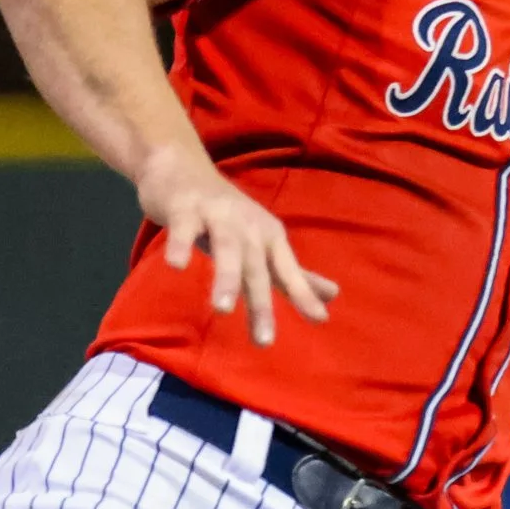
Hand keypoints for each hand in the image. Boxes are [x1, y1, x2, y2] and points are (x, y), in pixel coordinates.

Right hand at [137, 143, 338, 345]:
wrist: (182, 168)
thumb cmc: (225, 215)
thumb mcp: (263, 243)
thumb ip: (293, 273)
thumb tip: (333, 296)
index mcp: (268, 237)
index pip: (288, 270)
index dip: (303, 293)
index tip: (319, 319)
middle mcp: (248, 226)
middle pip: (257, 267)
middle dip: (260, 303)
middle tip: (264, 340)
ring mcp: (216, 215)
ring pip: (226, 248)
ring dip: (227, 277)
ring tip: (223, 309)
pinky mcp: (185, 208)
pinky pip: (183, 228)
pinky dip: (180, 245)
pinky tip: (177, 266)